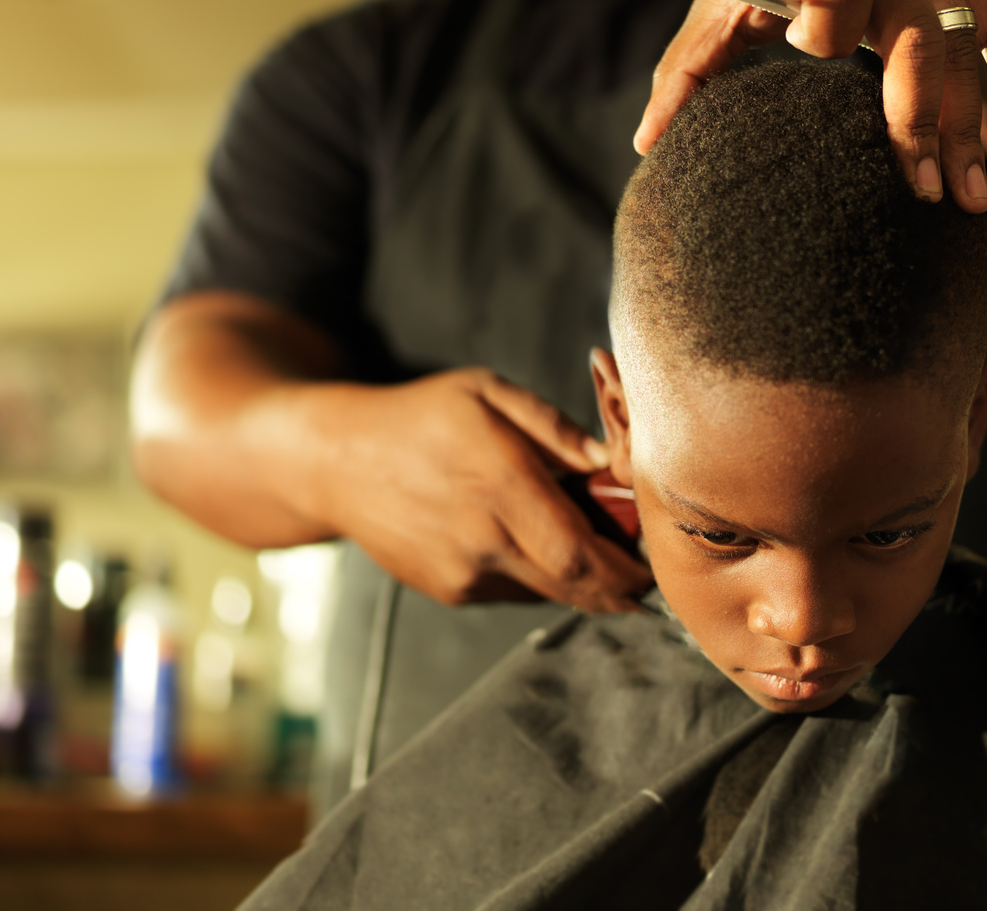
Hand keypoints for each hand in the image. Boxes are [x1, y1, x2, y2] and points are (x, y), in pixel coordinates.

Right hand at [303, 368, 652, 611]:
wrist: (336, 462)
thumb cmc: (422, 416)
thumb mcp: (488, 392)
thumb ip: (554, 427)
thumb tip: (611, 462)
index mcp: (500, 482)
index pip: (579, 549)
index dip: (624, 568)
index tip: (650, 567)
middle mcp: (481, 537)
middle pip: (572, 585)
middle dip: (616, 588)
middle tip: (642, 581)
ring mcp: (461, 571)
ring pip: (546, 593)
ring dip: (581, 584)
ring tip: (599, 558)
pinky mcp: (448, 589)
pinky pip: (512, 592)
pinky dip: (538, 578)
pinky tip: (537, 548)